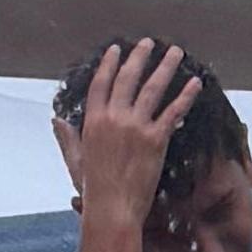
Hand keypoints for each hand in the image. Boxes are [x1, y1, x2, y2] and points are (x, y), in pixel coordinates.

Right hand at [62, 37, 199, 225]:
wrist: (112, 209)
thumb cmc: (93, 190)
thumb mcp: (75, 160)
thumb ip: (67, 137)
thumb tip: (56, 120)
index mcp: (92, 122)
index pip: (101, 83)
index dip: (109, 64)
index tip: (116, 49)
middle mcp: (113, 118)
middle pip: (128, 78)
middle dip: (139, 57)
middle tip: (149, 42)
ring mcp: (135, 127)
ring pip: (153, 88)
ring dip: (166, 67)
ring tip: (176, 52)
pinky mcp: (156, 139)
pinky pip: (173, 111)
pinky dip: (186, 96)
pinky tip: (196, 83)